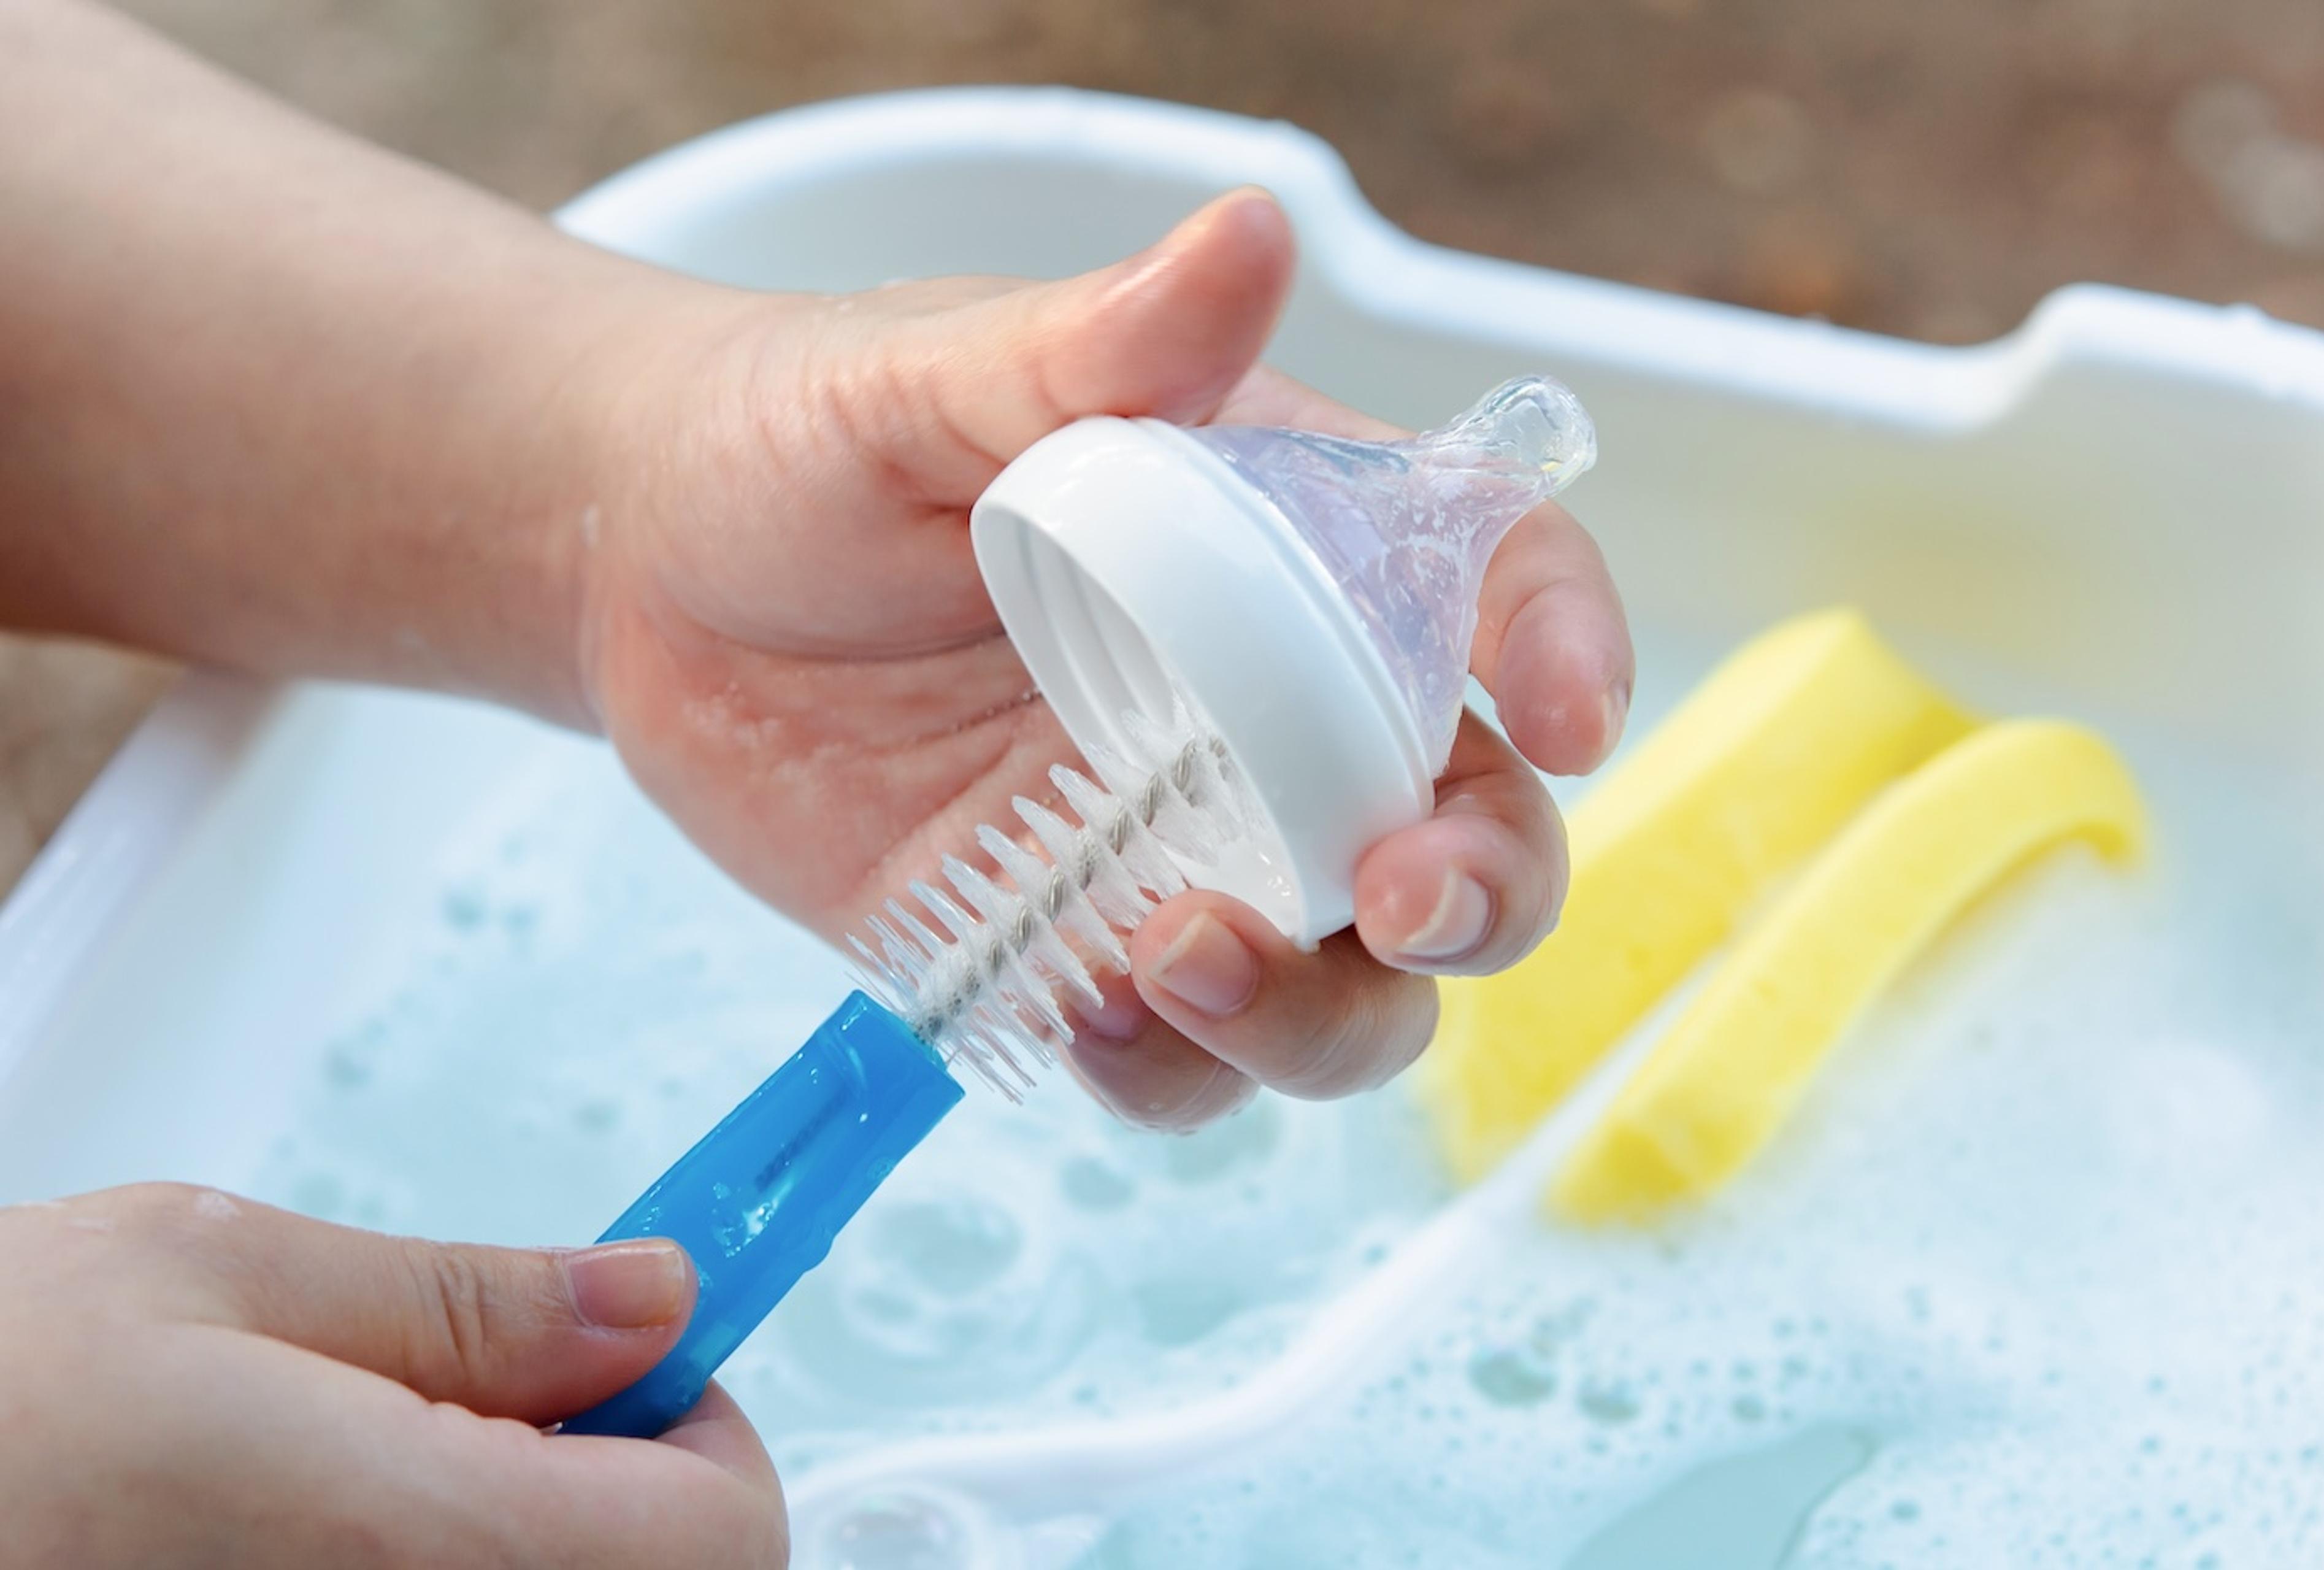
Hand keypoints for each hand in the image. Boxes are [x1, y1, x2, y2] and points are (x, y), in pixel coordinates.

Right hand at [0, 1185, 783, 1568]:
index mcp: (407, 1546)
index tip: (638, 1359)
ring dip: (512, 1529)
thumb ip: (466, 1299)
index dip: (706, 1428)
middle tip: (485, 1402)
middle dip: (608, 1482)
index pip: (723, 1532)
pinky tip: (301, 1533)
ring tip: (352, 1465)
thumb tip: (655, 1292)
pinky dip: (426, 1569)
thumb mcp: (209, 1276)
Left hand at [576, 191, 1634, 1127]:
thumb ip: (1096, 344)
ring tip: (1169, 963)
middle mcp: (1268, 710)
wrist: (640, 567)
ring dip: (1315, 1014)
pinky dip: (1164, 1070)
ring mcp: (1180, 847)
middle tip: (1395, 903)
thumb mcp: (930, 378)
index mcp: (1282, 541)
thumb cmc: (798, 434)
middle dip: (1479, 889)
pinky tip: (1070, 1009)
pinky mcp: (1074, 946)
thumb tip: (1249, 234)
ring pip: (1347, 986)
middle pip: (1466, 830)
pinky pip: (1177, 1058)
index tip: (1570, 719)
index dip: (1569, 645)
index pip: (1490, 583)